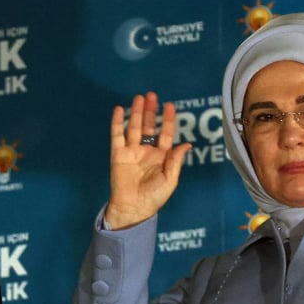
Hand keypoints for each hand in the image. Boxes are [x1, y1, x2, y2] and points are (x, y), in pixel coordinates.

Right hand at [105, 92, 191, 229]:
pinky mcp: (118, 154)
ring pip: (134, 127)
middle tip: (152, 95)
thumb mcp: (170, 179)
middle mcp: (146, 151)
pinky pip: (117, 135)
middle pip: (149, 126)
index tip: (170, 105)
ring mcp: (131, 151)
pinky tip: (119, 110)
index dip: (168, 119)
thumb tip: (187, 144)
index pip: (165, 133)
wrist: (134, 208)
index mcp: (161, 156)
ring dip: (136, 112)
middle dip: (151, 111)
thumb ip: (176, 160)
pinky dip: (117, 122)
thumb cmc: (154, 197)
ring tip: (139, 98)